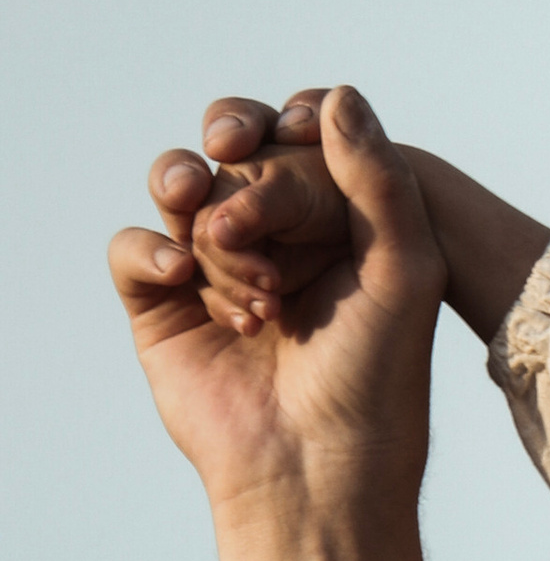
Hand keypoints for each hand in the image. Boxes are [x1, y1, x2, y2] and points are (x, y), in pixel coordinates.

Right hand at [109, 86, 441, 522]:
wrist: (321, 465)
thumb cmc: (377, 374)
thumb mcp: (404, 267)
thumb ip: (379, 177)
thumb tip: (338, 94)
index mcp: (331, 224)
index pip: (294, 143)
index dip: (286, 128)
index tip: (295, 131)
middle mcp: (270, 241)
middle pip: (229, 156)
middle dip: (236, 153)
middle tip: (235, 149)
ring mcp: (212, 271)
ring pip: (181, 193)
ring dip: (202, 207)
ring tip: (223, 243)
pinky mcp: (162, 309)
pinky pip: (134, 248)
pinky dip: (151, 249)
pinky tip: (184, 273)